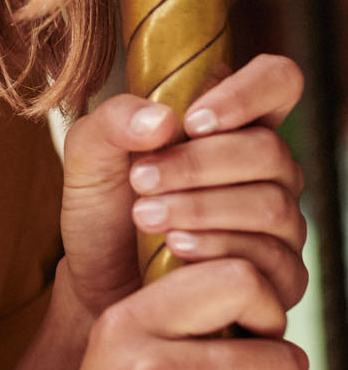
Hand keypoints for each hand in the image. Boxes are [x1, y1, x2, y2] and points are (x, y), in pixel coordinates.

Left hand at [59, 54, 307, 323]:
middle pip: (269, 149)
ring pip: (271, 205)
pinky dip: (217, 249)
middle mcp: (269, 171)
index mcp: (234, 125)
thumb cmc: (105, 214)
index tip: (192, 120)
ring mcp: (281, 224)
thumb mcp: (89, 159)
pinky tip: (176, 249)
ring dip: (201, 208)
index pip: (277, 82)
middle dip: (198, 164)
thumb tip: (161, 119)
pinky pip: (271, 258)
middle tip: (141, 179)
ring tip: (146, 216)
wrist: (98, 288)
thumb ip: (113, 122)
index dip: (248, 92)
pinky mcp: (281, 276)